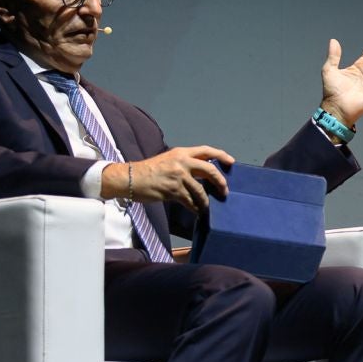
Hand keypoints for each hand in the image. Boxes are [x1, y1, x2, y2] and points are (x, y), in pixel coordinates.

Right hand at [104, 146, 235, 211]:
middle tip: (225, 191)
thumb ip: (185, 163)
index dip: (221, 155)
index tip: (231, 162)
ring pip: (201, 190)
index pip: (206, 150)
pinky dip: (196, 207)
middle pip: (210, 170)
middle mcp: (182, 162)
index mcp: (181, 152)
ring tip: (207, 206)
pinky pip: (190, 201)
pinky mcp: (173, 190)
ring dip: (206, 201)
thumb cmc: (148, 170)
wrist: (130, 178)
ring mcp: (178, 176)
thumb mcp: (168, 160)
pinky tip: (197, 211)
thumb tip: (202, 174)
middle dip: (220, 181)